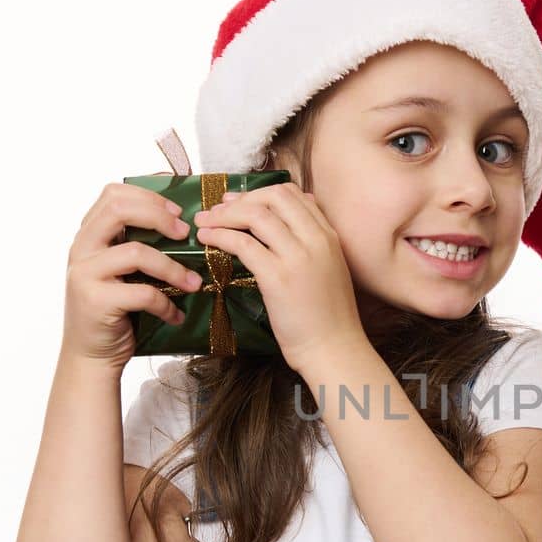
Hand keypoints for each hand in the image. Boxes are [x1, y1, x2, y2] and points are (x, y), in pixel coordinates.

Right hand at [62, 182, 204, 372]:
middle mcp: (82, 249)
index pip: (113, 194)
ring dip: (173, 267)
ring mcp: (86, 274)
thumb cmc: (115, 309)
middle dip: (159, 216)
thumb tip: (182, 220)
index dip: (149, 196)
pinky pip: (143, 293)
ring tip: (194, 283)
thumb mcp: (122, 270)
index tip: (178, 213)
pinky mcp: (96, 301)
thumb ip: (138, 243)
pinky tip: (176, 315)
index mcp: (89, 235)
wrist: (91, 355)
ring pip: (135, 252)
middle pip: (119, 210)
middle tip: (185, 234)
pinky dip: (166, 304)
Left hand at [193, 182, 367, 374]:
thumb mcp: (330, 270)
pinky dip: (220, 236)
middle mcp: (316, 239)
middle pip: (273, 197)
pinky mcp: (278, 277)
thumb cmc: (330, 317)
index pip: (293, 194)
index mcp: (329, 236)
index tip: (238, 201)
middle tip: (218, 210)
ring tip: (205, 223)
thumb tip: (293, 222)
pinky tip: (208, 241)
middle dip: (241, 199)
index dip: (260, 193)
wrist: (335, 349)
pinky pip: (243, 244)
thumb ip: (314, 244)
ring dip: (224, 214)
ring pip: (256, 215)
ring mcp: (298, 257)